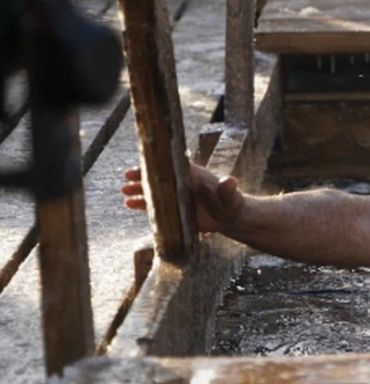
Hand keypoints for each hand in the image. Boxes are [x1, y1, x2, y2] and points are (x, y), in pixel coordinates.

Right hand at [121, 162, 244, 233]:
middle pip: (159, 177)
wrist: (229, 218)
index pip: (173, 167)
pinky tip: (129, 203)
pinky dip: (142, 204)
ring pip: (154, 191)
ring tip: (124, 191)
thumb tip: (230, 181)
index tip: (145, 164)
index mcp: (194, 175)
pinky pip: (155, 205)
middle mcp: (182, 183)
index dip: (158, 166)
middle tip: (126, 178)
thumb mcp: (232, 196)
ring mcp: (176, 196)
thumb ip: (228, 189)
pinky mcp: (174, 209)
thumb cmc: (231, 203)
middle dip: (142, 177)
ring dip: (138, 190)